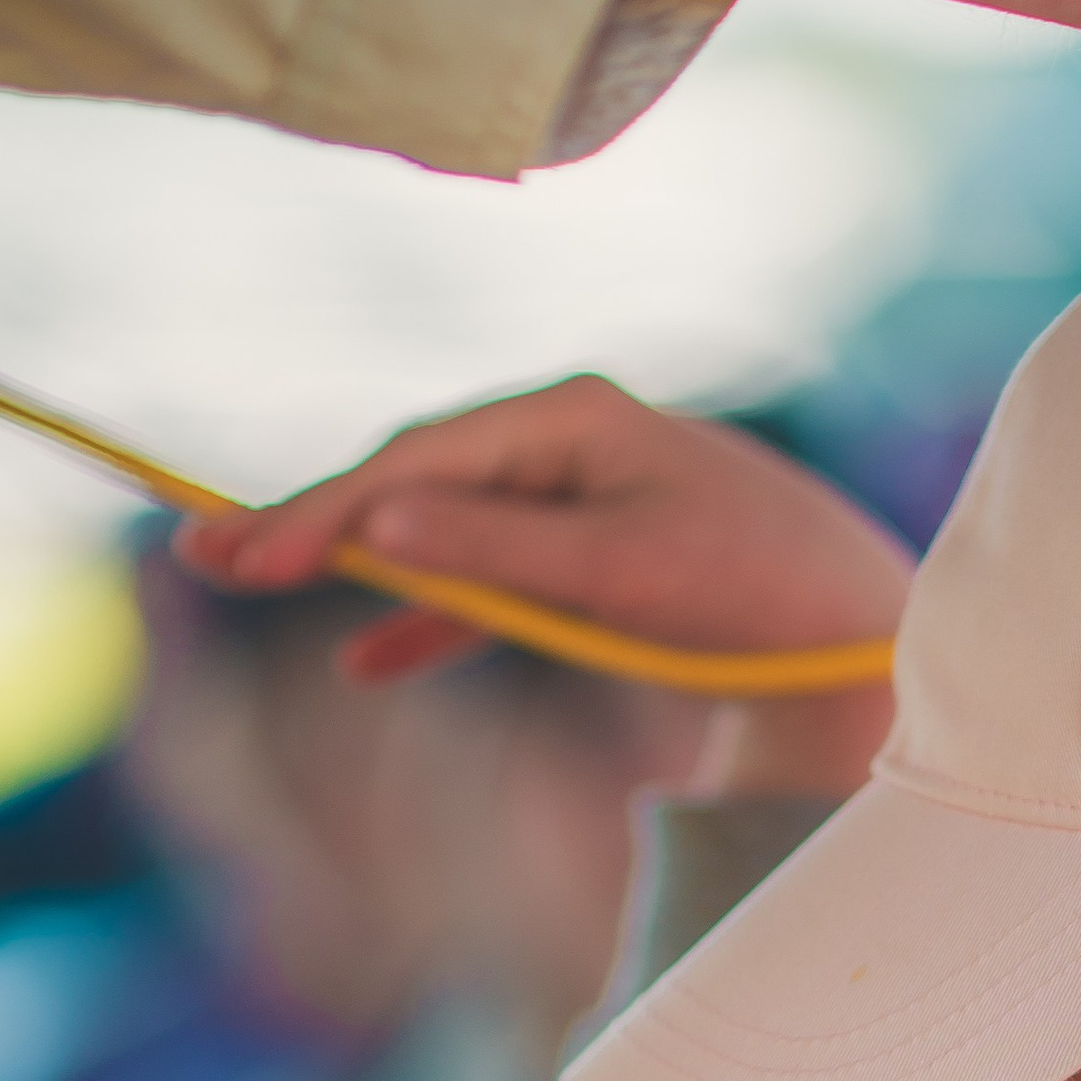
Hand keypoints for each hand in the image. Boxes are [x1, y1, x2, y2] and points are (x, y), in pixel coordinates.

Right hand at [177, 377, 912, 792]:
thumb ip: (500, 552)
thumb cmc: (764, 594)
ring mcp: (583, 498)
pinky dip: (437, 616)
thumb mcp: (625, 576)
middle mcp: (571, 441)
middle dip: (316, 523)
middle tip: (205, 554)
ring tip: (255, 583)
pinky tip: (373, 661)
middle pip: (416, 481)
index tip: (243, 549)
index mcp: (574, 419)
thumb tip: (379, 519)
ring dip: (361, 566)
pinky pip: (494, 582)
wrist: (874, 637)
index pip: (418, 459)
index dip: (323, 508)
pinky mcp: (603, 559)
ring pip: (447, 530)